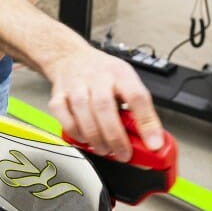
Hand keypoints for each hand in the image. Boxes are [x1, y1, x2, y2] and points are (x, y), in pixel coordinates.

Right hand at [46, 44, 163, 161]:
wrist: (70, 56)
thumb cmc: (103, 74)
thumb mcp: (127, 82)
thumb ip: (138, 109)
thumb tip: (152, 141)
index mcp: (120, 73)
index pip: (136, 95)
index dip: (147, 122)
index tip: (153, 144)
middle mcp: (97, 76)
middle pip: (104, 106)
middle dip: (115, 136)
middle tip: (123, 154)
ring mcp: (75, 84)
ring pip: (82, 110)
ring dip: (95, 136)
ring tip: (104, 149)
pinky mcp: (58, 94)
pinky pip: (62, 114)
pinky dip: (73, 130)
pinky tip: (83, 137)